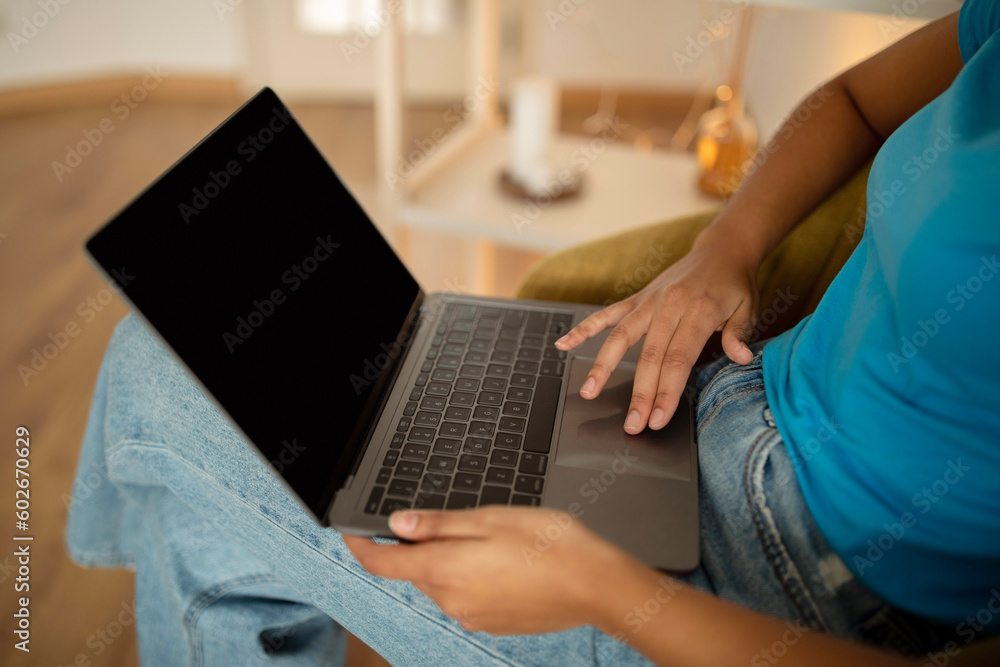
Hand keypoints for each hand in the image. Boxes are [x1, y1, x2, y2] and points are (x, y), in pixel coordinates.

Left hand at [344, 507, 641, 634]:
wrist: (596, 586)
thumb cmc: (549, 545)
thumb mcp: (489, 518)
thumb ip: (438, 524)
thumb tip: (397, 524)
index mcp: (444, 569)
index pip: (382, 562)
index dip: (361, 544)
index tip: (351, 532)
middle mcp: (451, 599)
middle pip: (416, 570)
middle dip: (421, 546)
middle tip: (456, 519)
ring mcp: (472, 615)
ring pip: (443, 582)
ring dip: (452, 561)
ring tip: (494, 539)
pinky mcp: (493, 623)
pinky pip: (468, 597)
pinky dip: (473, 578)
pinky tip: (506, 563)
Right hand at [555, 230, 759, 433]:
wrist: (720, 250)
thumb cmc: (734, 283)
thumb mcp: (748, 307)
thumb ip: (740, 334)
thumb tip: (742, 359)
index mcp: (698, 311)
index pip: (678, 360)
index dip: (666, 392)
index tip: (658, 419)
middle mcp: (668, 306)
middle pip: (649, 356)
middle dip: (639, 394)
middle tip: (632, 425)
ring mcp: (648, 302)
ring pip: (620, 337)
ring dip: (603, 367)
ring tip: (588, 393)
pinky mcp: (637, 298)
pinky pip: (607, 314)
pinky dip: (584, 329)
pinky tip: (564, 345)